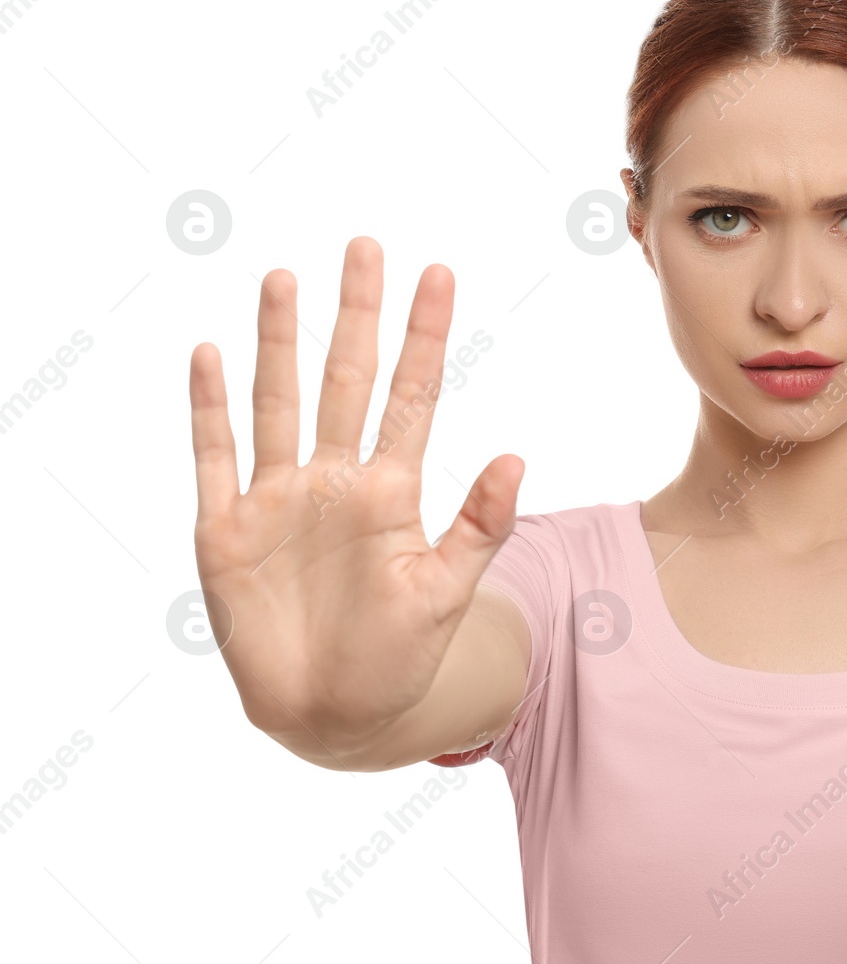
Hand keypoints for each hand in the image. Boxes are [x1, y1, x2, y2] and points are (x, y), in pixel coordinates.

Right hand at [188, 237, 523, 758]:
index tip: (440, 274)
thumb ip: (478, 526)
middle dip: (355, 315)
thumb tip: (520, 458)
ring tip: (283, 278)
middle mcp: (334, 481)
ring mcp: (279, 501)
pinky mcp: (228, 533)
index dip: (425, 336)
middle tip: (366, 247)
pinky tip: (209, 354)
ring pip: (279, 403)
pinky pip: (215, 458)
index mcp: (390, 491)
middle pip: (345, 379)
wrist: (334, 715)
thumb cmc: (399, 656)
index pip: (411, 394)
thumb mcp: (446, 592)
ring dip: (279, 342)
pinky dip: (209, 409)